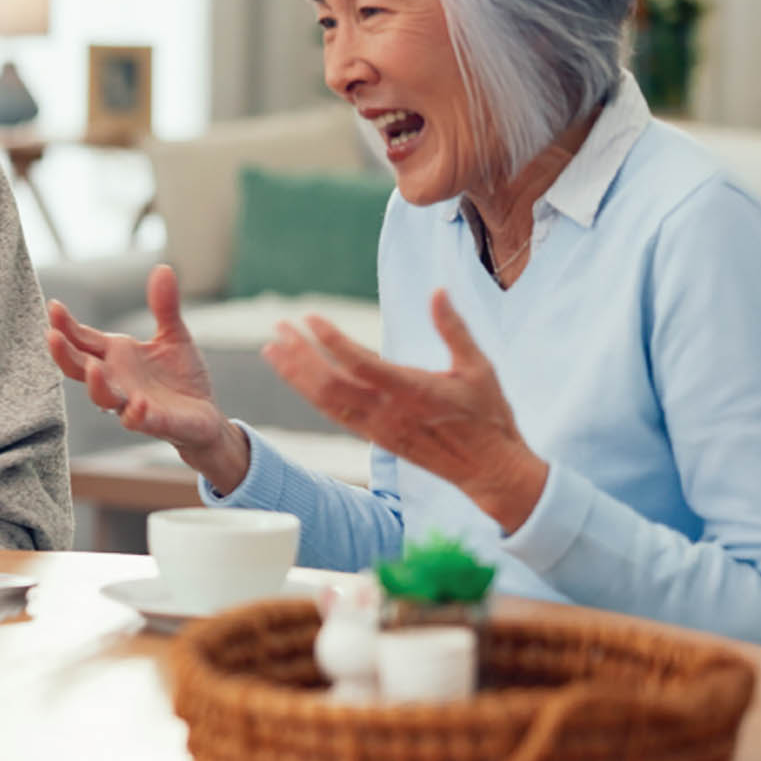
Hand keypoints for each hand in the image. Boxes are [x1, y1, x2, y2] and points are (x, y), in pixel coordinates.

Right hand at [46, 264, 249, 490]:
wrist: (205, 416)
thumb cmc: (181, 377)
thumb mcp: (174, 335)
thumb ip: (164, 306)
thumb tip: (163, 268)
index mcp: (116, 355)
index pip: (83, 339)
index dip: (66, 325)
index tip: (54, 307)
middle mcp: (116, 379)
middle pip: (79, 368)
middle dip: (64, 354)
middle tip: (52, 335)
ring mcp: (130, 402)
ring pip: (103, 397)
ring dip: (95, 384)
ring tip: (92, 368)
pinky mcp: (153, 422)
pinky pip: (138, 420)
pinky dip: (135, 413)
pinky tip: (138, 404)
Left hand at [260, 288, 548, 532]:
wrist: (488, 470)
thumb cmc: (487, 415)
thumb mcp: (478, 367)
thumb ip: (454, 329)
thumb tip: (438, 290)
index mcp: (414, 391)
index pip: (361, 364)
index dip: (331, 341)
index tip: (309, 317)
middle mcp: (390, 413)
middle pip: (331, 383)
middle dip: (300, 354)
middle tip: (278, 327)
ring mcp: (379, 429)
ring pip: (326, 402)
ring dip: (296, 374)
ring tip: (272, 349)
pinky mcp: (375, 438)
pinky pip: (335, 415)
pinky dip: (310, 394)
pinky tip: (295, 377)